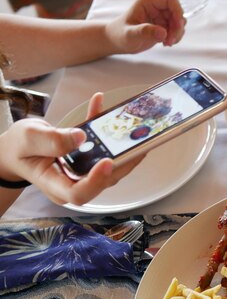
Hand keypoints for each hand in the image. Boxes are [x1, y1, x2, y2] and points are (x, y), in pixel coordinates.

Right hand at [0, 93, 143, 205]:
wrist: (18, 149)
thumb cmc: (20, 148)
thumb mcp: (28, 139)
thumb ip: (52, 140)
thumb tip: (81, 137)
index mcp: (55, 185)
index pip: (79, 193)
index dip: (96, 181)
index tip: (106, 161)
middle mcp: (74, 183)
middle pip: (104, 180)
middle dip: (123, 163)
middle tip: (137, 144)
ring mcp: (84, 174)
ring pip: (111, 166)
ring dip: (125, 148)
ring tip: (136, 130)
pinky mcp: (90, 162)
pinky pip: (104, 149)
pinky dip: (105, 130)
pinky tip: (101, 105)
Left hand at [105, 0, 185, 52]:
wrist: (117, 40)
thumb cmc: (120, 35)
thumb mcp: (130, 34)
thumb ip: (145, 32)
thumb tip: (163, 33)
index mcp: (148, 1)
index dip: (177, 11)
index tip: (177, 27)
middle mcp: (156, 6)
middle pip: (177, 11)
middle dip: (177, 27)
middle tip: (170, 41)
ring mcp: (160, 16)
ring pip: (178, 21)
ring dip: (177, 34)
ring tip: (167, 43)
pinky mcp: (162, 25)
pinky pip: (176, 29)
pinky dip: (175, 37)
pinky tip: (165, 43)